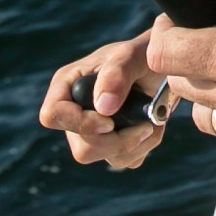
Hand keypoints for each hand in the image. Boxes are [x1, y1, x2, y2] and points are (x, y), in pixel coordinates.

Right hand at [39, 30, 167, 169]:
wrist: (162, 70)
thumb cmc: (142, 55)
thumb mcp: (131, 55)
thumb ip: (116, 74)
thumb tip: (103, 108)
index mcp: (67, 86)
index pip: (52, 116)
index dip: (79, 124)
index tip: (109, 122)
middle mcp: (75, 112)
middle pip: (81, 149)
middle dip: (117, 142)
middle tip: (145, 125)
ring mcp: (91, 132)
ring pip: (104, 157)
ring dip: (135, 144)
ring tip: (152, 121)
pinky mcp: (111, 145)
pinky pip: (122, 161)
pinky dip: (143, 148)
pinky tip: (151, 127)